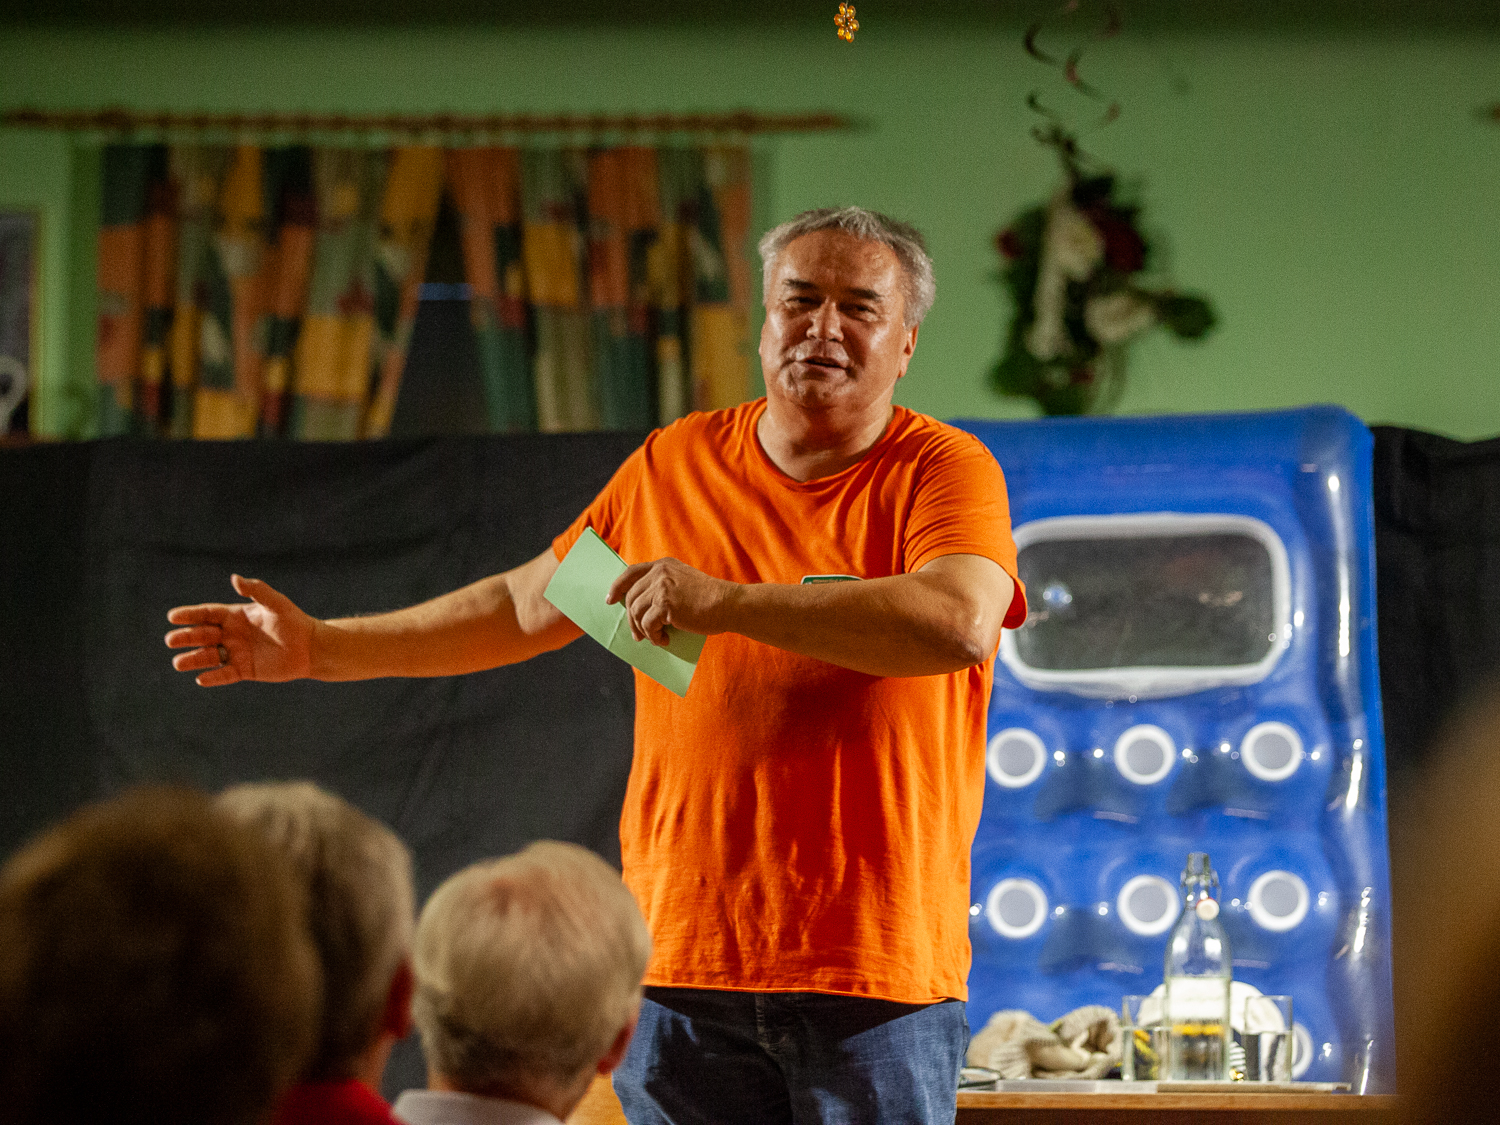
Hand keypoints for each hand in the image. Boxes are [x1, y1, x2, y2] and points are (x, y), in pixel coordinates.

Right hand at [164, 574, 315, 686]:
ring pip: (209, 656)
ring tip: (178, 663)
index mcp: (235, 616)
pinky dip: (214, 677)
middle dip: (186, 637)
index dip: (190, 615)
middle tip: (170, 640)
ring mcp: (236, 653)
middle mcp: (231, 634)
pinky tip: (201, 679)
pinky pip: (225, 674)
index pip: (207, 614)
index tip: (173, 617)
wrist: (310, 647)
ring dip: (193, 659)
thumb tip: (234, 578)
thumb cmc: (293, 621)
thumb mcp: (275, 603)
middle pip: (203, 635)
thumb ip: (256, 590)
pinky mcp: (244, 670)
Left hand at [605, 557, 731, 646]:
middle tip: (638, 636)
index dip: (617, 587)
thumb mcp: (684, 582)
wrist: (729, 604)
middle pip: (631, 597)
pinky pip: (648, 625)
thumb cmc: (710, 599)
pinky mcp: (665, 604)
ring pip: (636, 613)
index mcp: (663, 565)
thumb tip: (640, 610)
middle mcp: (660, 573)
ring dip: (644, 630)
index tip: (610, 600)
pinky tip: (665, 641)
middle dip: (631, 620)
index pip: (630, 572)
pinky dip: (654, 637)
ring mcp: (662, 587)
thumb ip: (663, 587)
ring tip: (657, 639)